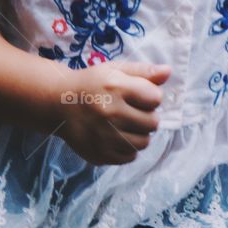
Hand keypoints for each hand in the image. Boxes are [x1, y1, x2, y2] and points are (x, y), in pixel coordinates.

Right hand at [57, 61, 171, 165]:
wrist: (58, 104)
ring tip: (125, 124)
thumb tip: (169, 72)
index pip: (156, 98)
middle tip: (131, 111)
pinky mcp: (100, 154)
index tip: (139, 95)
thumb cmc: (91, 84)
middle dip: (147, 116)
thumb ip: (143, 71)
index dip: (150, 96)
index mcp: (115, 88)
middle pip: (153, 123)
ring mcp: (105, 137)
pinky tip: (116, 136)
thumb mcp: (114, 70)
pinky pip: (130, 156)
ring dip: (139, 133)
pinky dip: (127, 147)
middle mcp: (110, 113)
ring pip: (144, 142)